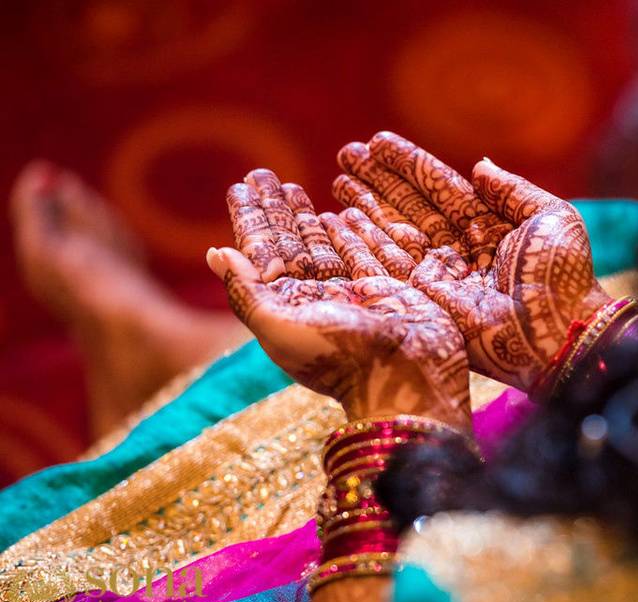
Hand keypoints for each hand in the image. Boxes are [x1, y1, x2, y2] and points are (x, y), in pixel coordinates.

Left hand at [209, 170, 471, 428]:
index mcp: (286, 306)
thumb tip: (215, 253)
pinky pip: (363, 252)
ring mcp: (352, 293)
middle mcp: (316, 298)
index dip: (250, 218)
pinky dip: (349, 233)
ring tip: (294, 185)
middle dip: (276, 208)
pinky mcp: (387, 289)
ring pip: (323, 244)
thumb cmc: (339, 356)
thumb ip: (247, 291)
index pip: (261, 252)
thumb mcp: (279, 327)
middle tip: (263, 174)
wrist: (406, 376)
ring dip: (306, 216)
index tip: (240, 186)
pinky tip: (337, 213)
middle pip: (290, 243)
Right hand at [334, 134, 611, 390]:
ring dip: (364, 207)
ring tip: (336, 181)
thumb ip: (512, 190)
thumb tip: (479, 165)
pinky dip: (360, 244)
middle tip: (346, 153)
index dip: (408, 165)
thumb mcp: (549, 218)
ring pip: (392, 232)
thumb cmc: (562, 275)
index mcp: (487, 225)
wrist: (557, 328)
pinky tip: (339, 222)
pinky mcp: (423, 299)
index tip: (377, 142)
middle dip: (377, 182)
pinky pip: (386, 265)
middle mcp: (457, 247)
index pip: (439, 187)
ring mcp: (438, 274)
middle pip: (408, 206)